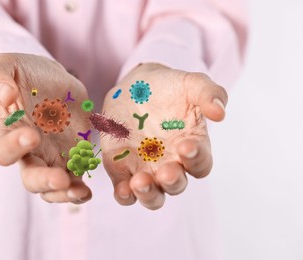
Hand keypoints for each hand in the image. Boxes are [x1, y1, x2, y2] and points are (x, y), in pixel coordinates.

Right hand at [0, 53, 91, 203]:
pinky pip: (74, 179)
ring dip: (64, 193)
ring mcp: (51, 157)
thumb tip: (5, 96)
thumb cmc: (26, 73)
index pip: (3, 150)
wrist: (54, 79)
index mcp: (8, 133)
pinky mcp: (72, 157)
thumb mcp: (8, 65)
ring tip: (79, 191)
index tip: (32, 135)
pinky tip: (87, 191)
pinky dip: (79, 189)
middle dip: (44, 180)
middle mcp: (28, 152)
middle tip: (60, 178)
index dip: (14, 147)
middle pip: (30, 177)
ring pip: (52, 187)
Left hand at [101, 63, 226, 209]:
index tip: (187, 146)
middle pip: (176, 184)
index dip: (196, 159)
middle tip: (166, 172)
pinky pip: (126, 192)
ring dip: (148, 194)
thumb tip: (219, 113)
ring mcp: (146, 170)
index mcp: (192, 147)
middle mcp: (171, 164)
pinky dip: (125, 195)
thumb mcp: (191, 84)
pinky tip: (123, 189)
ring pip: (152, 195)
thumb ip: (209, 94)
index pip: (200, 164)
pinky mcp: (122, 171)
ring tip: (140, 182)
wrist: (135, 87)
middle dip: (172, 181)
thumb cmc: (169, 88)